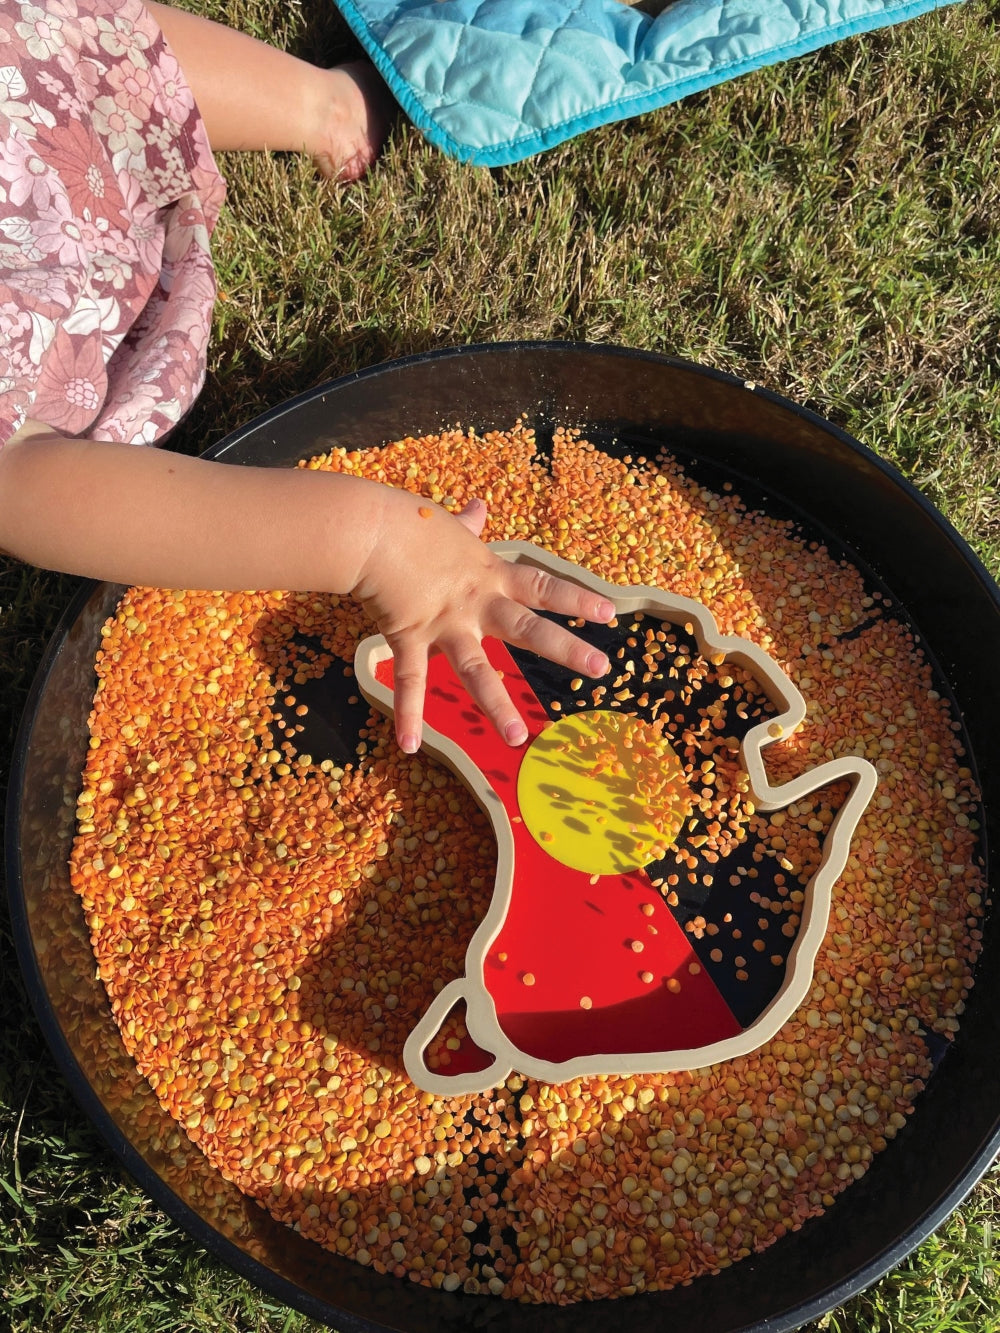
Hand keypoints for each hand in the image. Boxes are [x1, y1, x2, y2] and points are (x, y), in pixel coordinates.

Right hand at [351, 493, 614, 752]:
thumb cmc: (410, 523)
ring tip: (517, 738)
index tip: (610, 613)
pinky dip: (408, 714)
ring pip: (476, 670)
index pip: (543, 587)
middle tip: (601, 669)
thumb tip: (479, 507)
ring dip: (497, 706)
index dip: (577, 599)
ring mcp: (445, 625)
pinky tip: (410, 745)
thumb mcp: (449, 524)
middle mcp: (475, 605)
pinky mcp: (410, 638)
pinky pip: (411, 682)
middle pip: (528, 629)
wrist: (372, 530)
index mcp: (488, 576)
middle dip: (566, 649)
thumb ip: (468, 524)